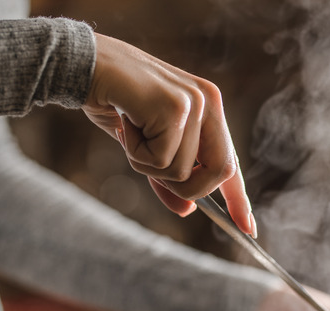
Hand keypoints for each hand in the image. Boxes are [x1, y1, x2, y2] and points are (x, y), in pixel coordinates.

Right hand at [82, 33, 255, 236]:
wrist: (81, 64)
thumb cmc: (113, 101)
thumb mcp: (145, 146)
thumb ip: (168, 175)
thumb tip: (186, 210)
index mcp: (209, 108)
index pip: (230, 160)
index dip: (239, 198)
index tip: (248, 229)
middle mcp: (209, 102)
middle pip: (219, 172)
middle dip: (186, 187)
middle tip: (150, 169)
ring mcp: (195, 102)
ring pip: (182, 172)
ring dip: (146, 164)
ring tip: (130, 132)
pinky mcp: (175, 107)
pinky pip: (160, 160)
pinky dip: (135, 153)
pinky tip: (124, 125)